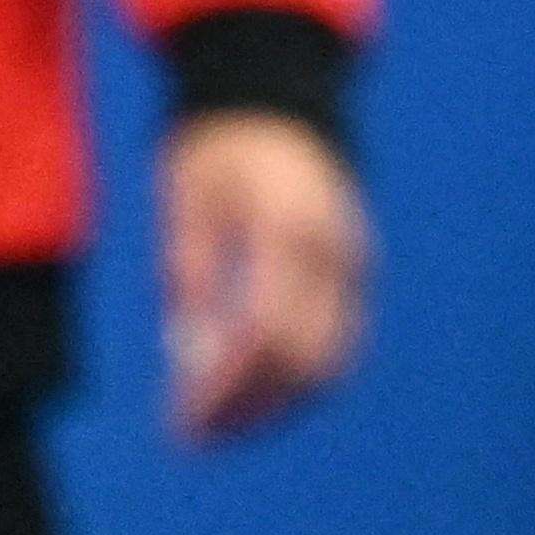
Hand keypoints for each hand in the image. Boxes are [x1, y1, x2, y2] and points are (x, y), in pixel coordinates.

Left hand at [161, 111, 370, 443]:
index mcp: (288, 226)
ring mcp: (353, 263)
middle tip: (194, 437)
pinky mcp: (354, 274)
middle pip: (305, 362)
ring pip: (330, 365)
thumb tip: (189, 355)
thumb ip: (191, 272)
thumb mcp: (189, 200)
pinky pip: (336, 345)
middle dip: (249, 410)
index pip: (265, 334)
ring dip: (275, 405)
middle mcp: (334, 251)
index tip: (180, 422)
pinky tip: (247, 395)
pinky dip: (294, 380)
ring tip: (218, 426)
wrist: (278, 96)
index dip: (223, 388)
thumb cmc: (219, 147)